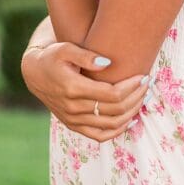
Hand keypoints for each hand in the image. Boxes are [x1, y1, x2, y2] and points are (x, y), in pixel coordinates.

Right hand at [20, 41, 150, 141]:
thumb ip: (86, 55)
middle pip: (115, 110)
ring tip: (143, 98)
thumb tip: (108, 63)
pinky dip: (118, 130)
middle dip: (136, 98)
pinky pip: (100, 136)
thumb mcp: (65, 48)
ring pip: (111, 124)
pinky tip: (131, 120)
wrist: (35, 74)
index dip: (131, 87)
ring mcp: (73, 120)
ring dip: (131, 113)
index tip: (143, 76)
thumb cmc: (53, 56)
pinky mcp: (74, 126)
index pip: (112, 95)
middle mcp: (73, 108)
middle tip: (148, 84)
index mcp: (73, 89)